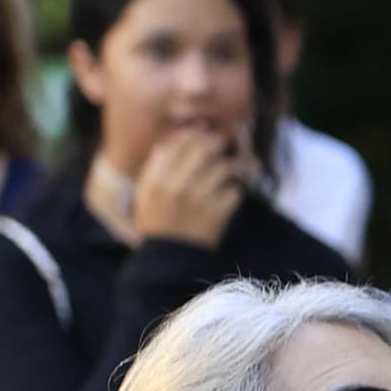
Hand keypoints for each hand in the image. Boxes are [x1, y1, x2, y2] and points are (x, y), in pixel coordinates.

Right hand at [132, 125, 252, 250]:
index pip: (180, 143)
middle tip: (228, 143)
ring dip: (237, 165)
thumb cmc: (157, 222)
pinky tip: (232, 192)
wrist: (170, 260)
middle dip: (220, 143)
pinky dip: (236, 190)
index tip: (207, 131)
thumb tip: (172, 140)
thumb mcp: (145, 193)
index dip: (197, 133)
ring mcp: (198, 199)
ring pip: (224, 168)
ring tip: (245, 164)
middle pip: (205, 150)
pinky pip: (235, 191)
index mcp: (156, 178)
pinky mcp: (217, 214)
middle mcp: (176, 185)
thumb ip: (156, 165)